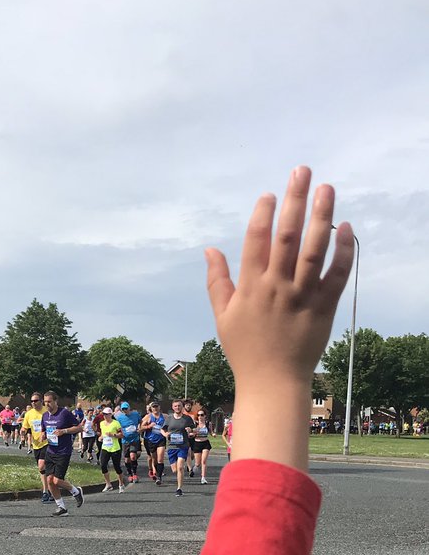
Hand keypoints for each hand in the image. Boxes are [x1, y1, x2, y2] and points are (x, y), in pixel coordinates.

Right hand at [205, 166, 353, 391]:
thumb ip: (216, 280)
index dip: (263, 214)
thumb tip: (209, 248)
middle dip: (295, 200)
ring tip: (327, 188)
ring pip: (314, 249)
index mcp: (250, 288)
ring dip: (321, 215)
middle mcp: (276, 287)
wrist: (272, 383)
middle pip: (287, 236)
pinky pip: (337, 274)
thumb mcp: (222, 315)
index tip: (270, 194)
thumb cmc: (245, 349)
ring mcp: (302, 296)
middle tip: (302, 171)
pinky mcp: (324, 308)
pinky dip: (342, 251)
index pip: (256, 241)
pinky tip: (345, 227)